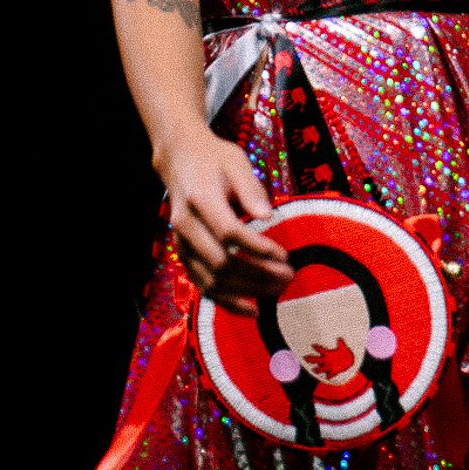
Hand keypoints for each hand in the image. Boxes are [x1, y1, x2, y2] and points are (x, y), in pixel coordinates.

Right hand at [158, 130, 292, 316]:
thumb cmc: (214, 159)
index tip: (285, 255)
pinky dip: (228, 302)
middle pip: (221, 262)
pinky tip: (253, 310)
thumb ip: (250, 189)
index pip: (229, 233)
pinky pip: (204, 286)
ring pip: (211, 281)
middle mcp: (185, 226)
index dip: (258, 248)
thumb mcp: (236, 162)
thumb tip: (267, 215)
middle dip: (257, 275)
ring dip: (246, 292)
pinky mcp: (184, 256)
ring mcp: (182, 244)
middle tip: (288, 276)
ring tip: (278, 291)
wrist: (179, 160)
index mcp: (199, 199)